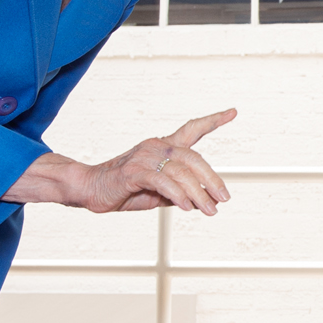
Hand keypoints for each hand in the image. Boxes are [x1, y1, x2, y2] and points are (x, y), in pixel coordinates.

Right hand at [87, 109, 237, 213]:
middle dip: (212, 179)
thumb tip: (207, 203)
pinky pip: (162, 181)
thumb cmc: (124, 190)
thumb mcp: (158, 194)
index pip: (191, 129)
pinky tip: (187, 207)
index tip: (232, 112)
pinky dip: (178, 194)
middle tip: (224, 198)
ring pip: (181, 172)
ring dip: (198, 193)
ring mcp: (144, 157)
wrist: (89, 189)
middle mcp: (156, 147)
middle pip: (193, 158)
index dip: (213, 121)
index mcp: (163, 147)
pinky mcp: (133, 172)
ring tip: (210, 210)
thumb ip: (181, 194)